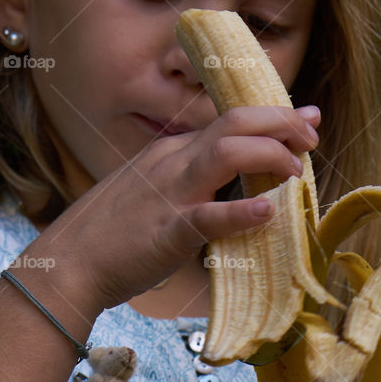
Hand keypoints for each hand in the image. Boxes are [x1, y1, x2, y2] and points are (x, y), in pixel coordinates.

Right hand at [42, 105, 320, 309]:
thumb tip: (240, 182)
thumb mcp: (157, 192)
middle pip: (235, 123)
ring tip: (296, 172)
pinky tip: (266, 211)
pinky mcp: (167, 231)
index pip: (230, 121)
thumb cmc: (116, 234)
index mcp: (173, 153)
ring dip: (270, 156)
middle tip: (312, 138)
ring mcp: (170, 194)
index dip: (274, 116)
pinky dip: (240, 212)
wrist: (68, 264)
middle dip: (281, 123)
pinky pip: (208, 216)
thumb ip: (196, 182)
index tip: (308, 118)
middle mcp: (174, 162)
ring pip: (226, 153)